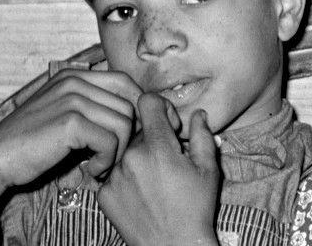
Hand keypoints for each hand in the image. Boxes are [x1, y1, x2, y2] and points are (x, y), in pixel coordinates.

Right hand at [0, 69, 139, 201]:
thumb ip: (95, 105)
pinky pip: (111, 141)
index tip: (132, 133)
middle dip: (129, 135)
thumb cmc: (34, 142)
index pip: (125, 82)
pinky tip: (92, 169)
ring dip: (118, 151)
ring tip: (101, 164)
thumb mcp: (65, 112)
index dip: (137, 108)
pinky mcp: (71, 122)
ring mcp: (72, 100)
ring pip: (124, 123)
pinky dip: (106, 161)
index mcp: (74, 76)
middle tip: (113, 155)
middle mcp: (74, 82)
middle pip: (129, 104)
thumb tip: (139, 112)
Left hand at [98, 93, 219, 245]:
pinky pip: (113, 173)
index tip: (170, 126)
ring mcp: (114, 177)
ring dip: (139, 158)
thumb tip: (198, 113)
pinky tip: (141, 193)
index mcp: (158, 147)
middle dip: (153, 138)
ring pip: (125, 151)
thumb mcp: (208, 169)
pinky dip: (126, 177)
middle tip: (168, 160)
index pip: (147, 102)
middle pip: (137, 129)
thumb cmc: (195, 208)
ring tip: (154, 180)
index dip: (161, 108)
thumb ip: (202, 134)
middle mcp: (130, 157)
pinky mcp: (103, 194)